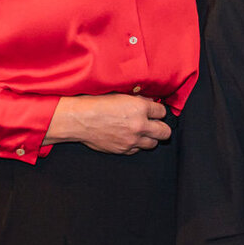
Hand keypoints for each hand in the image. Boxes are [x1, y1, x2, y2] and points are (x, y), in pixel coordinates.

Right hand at [45, 94, 171, 153]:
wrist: (78, 119)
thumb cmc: (95, 103)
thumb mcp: (120, 94)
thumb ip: (138, 99)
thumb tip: (150, 102)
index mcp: (140, 109)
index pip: (162, 112)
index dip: (158, 111)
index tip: (154, 111)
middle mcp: (139, 126)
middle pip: (165, 132)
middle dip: (161, 127)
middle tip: (155, 124)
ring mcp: (131, 140)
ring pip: (153, 143)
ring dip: (150, 137)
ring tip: (143, 132)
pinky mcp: (123, 150)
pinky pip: (137, 150)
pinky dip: (136, 145)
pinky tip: (129, 138)